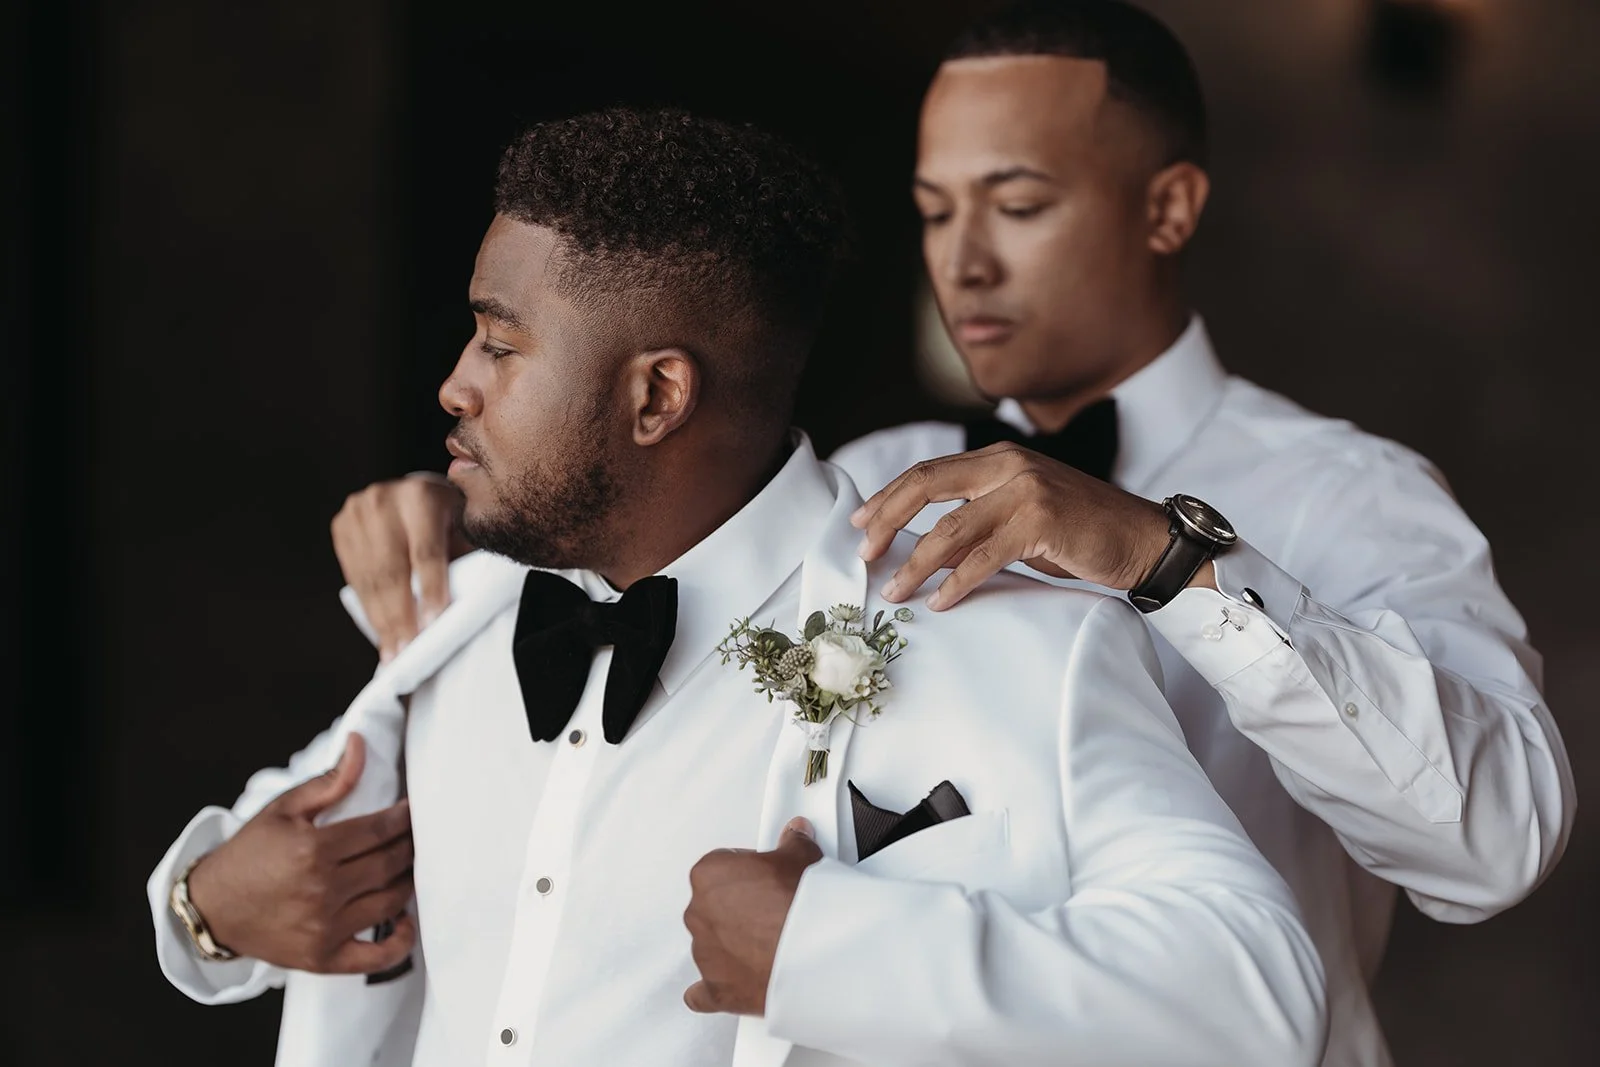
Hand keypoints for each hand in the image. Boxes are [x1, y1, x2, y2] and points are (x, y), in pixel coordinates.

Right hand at [185, 734, 416, 973]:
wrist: (212, 907)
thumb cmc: (250, 853)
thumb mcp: (284, 809)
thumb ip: (330, 781)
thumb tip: (359, 743)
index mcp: (314, 850)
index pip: (379, 831)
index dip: (403, 818)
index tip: (413, 811)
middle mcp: (323, 891)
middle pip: (390, 864)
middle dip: (410, 845)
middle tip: (418, 836)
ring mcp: (324, 928)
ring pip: (391, 901)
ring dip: (408, 882)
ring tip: (409, 867)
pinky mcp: (323, 957)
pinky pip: (377, 956)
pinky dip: (400, 941)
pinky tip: (405, 920)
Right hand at [331, 473, 471, 661]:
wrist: (417, 494)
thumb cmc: (453, 519)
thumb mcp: (467, 530)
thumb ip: (464, 560)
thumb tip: (460, 609)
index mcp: (422, 496)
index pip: (425, 552)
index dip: (430, 590)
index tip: (433, 624)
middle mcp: (384, 500)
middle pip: (392, 569)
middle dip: (400, 615)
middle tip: (408, 651)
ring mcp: (358, 512)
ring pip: (370, 578)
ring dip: (382, 620)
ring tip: (393, 652)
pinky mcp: (342, 527)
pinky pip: (355, 578)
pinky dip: (369, 609)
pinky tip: (381, 633)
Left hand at [683, 818, 821, 1015]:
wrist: (813, 951)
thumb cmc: (800, 904)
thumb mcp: (801, 857)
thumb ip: (792, 844)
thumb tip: (795, 837)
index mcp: (709, 875)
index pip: (722, 866)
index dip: (748, 872)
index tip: (765, 877)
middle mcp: (698, 913)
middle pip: (714, 906)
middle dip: (740, 909)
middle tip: (772, 910)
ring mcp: (705, 953)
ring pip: (712, 945)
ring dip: (734, 945)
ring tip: (771, 943)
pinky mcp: (716, 988)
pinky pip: (702, 992)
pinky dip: (713, 988)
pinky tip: (732, 981)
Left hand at [851, 444, 1205, 609]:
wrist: (1143, 539)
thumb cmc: (1080, 534)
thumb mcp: (1021, 517)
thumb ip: (978, 521)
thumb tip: (923, 549)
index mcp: (999, 458)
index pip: (929, 472)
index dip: (889, 497)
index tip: (861, 523)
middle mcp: (1008, 465)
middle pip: (927, 486)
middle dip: (888, 520)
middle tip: (864, 552)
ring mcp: (1026, 489)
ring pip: (951, 527)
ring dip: (916, 563)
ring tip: (896, 590)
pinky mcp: (1042, 520)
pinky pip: (984, 555)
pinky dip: (957, 581)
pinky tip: (940, 600)